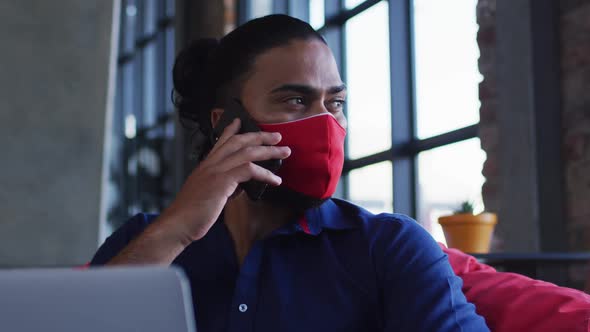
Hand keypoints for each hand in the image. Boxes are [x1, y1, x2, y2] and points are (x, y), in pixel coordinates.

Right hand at [158, 118, 290, 244]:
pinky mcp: (221, 182)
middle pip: (238, 142)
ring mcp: (215, 171)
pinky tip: (275, 180)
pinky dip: (265, 174)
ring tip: (284, 152)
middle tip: (276, 136)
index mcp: (205, 166)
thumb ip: (224, 187)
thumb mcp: (209, 196)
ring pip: (246, 153)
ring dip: (268, 151)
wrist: (178, 224)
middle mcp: (210, 164)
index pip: (220, 141)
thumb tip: (239, 187)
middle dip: (259, 136)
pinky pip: (248, 170)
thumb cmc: (191, 215)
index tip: (239, 120)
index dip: (230, 129)